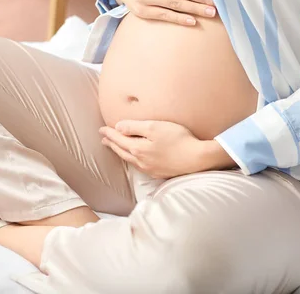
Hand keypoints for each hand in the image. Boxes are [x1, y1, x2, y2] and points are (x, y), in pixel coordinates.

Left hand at [99, 120, 234, 178]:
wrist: (197, 158)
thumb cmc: (178, 139)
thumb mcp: (155, 127)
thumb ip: (134, 126)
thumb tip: (118, 127)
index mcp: (138, 148)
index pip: (119, 139)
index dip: (110, 133)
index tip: (101, 129)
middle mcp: (141, 161)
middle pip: (122, 151)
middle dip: (112, 144)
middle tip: (104, 139)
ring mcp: (150, 168)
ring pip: (130, 160)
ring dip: (120, 152)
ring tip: (115, 147)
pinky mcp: (159, 172)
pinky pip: (139, 166)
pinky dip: (132, 159)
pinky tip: (135, 158)